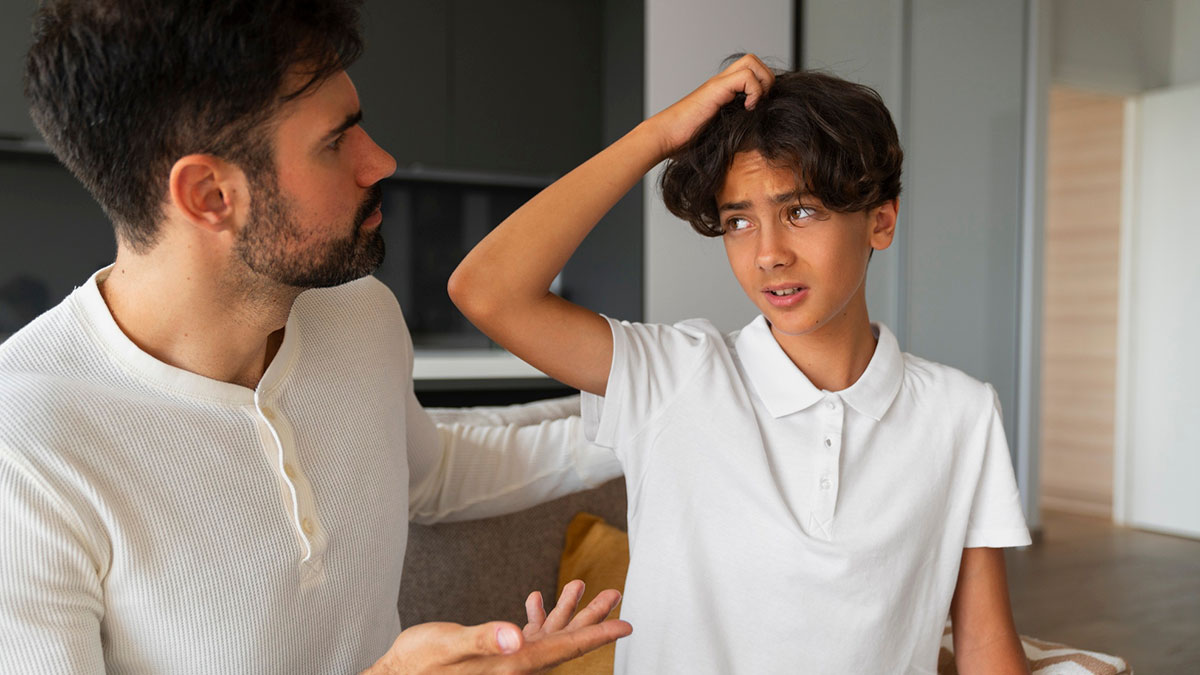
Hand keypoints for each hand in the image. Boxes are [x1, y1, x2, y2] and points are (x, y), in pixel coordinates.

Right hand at [364, 580, 630, 674]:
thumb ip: (483, 639)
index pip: (563, 649)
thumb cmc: (417, 663)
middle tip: (615, 593)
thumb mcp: (447, 646)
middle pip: (564, 641)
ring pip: (548, 636)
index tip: (626, 625)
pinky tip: (535, 598)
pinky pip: (526, 636)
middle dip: (591, 618)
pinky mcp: (495, 655)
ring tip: (581, 584)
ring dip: (567, 611)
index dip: (596, 636)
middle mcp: (514, 665)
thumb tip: (517, 636)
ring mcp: (506, 661)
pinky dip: (537, 616)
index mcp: (511, 665)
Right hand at [644, 53, 775, 156]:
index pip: (751, 72)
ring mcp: (718, 84)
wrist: (665, 137)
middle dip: (766, 80)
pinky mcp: (716, 89)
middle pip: (753, 60)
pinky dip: (754, 92)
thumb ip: (732, 128)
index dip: (762, 86)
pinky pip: (746, 76)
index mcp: (722, 91)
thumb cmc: (684, 141)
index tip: (760, 109)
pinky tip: (747, 109)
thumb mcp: (718, 133)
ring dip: (761, 82)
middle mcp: (721, 83)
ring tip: (754, 104)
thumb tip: (754, 138)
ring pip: (751, 61)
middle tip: (760, 104)